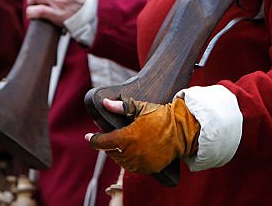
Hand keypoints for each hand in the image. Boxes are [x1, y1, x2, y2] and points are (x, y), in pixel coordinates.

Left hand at [86, 97, 200, 173]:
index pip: (102, 142)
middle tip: (108, 137)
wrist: (182, 131)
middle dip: (106, 144)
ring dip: (116, 153)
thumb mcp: (141, 107)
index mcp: (126, 138)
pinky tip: (130, 152)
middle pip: (110, 152)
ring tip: (119, 144)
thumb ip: (121, 106)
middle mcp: (131, 153)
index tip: (89, 136)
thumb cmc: (161, 116)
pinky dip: (128, 160)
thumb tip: (105, 103)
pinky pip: (132, 167)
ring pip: (119, 161)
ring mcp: (139, 163)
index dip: (93, 140)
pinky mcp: (148, 168)